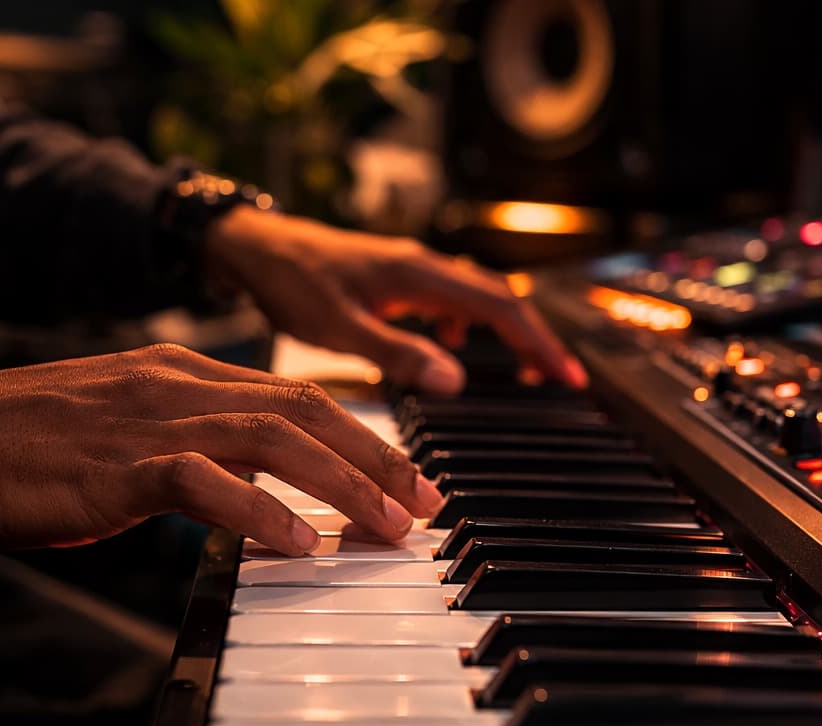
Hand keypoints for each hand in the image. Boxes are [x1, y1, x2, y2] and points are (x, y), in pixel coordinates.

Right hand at [0, 344, 442, 553]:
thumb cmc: (29, 451)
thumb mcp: (127, 435)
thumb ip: (195, 450)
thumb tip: (259, 490)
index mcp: (182, 372)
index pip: (297, 393)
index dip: (364, 434)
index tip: (410, 475)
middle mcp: (178, 384)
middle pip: (306, 407)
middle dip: (380, 455)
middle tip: (430, 502)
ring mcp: (149, 420)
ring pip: (274, 437)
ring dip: (345, 484)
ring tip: (392, 527)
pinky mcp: (117, 466)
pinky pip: (206, 483)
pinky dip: (260, 512)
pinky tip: (301, 545)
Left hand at [204, 207, 587, 395]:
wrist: (255, 248)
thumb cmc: (291, 283)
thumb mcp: (340, 328)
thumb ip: (397, 352)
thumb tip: (453, 380)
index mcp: (418, 275)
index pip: (499, 306)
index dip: (538, 342)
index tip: (566, 376)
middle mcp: (424, 266)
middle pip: (500, 299)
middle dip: (536, 338)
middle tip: (563, 379)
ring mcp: (412, 270)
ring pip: (478, 297)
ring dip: (507, 332)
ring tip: (525, 369)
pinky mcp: (397, 279)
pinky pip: (450, 298)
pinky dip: (469, 325)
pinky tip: (452, 349)